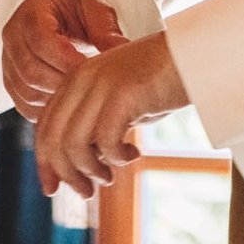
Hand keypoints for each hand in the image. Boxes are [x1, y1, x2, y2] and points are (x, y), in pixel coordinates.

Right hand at [1, 0, 128, 121]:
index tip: (93, 71)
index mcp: (31, 13)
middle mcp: (12, 38)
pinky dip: (48, 110)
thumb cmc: (81, 11)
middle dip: (63, 83)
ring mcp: (7, 62)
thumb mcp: (97, 11)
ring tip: (86, 97)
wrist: (62, 16)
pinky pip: (24, 104)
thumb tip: (123, 51)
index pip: (41, 41)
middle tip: (93, 89)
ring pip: (26, 91)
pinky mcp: (11, 82)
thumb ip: (106, 31)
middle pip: (31, 70)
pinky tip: (73, 106)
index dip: (66, 59)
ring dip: (57, 98)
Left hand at [34, 33, 189, 197]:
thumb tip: (82, 162)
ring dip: (90, 170)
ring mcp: (101, 85)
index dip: (45, 163)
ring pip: (73, 145)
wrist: (199, 52)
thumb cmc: (165, 78)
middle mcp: (82, 79)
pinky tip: (135, 154)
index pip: (44, 126)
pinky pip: (105, 141)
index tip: (52, 189)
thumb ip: (98, 121)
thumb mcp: (122, 99)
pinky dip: (116, 157)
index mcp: (76, 78)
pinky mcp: (123, 94)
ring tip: (110, 177)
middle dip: (66, 174)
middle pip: (53, 139)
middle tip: (86, 191)